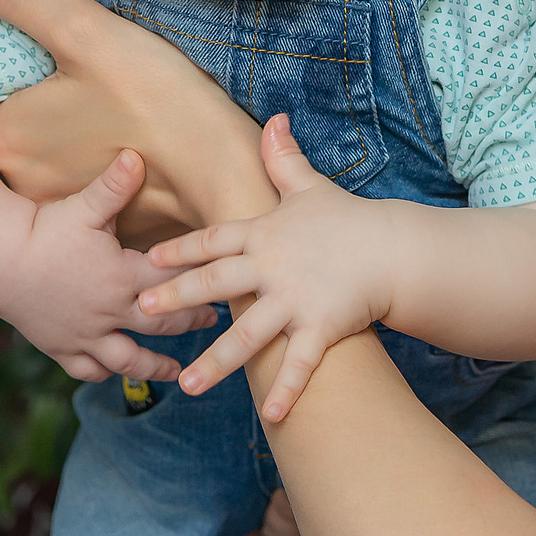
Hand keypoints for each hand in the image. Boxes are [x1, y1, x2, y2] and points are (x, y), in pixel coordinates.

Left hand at [0, 0, 271, 233]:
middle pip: (30, 110)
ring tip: (126, 96)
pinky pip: (93, 167)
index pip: (0, 79)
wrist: (223, 170)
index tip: (73, 42)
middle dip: (58, 85)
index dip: (34, 51)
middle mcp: (23, 180)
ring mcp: (63, 203)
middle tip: (104, 68)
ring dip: (85, 115)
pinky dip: (110, 144)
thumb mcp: (86, 31)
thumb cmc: (157, 100)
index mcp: (6, 138)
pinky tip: (139, 126)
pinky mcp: (103, 214)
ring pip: (63, 138)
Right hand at [0, 149, 218, 381]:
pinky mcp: (60, 347)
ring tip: (179, 372)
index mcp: (122, 277)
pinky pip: (87, 369)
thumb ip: (114, 186)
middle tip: (214, 320)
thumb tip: (138, 156)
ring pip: (128, 359)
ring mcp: (85, 335)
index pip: (174, 279)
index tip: (226, 280)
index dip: (202, 278)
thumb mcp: (82, 206)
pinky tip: (114, 373)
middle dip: (190, 321)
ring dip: (156, 366)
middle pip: (161, 323)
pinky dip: (103, 373)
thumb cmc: (42, 231)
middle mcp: (109, 312)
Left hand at [141, 116, 398, 420]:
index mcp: (265, 235)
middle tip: (140, 311)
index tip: (148, 259)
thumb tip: (272, 119)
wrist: (395, 249)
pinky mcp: (323, 327)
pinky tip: (269, 415)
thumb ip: (283, 159)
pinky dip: (287, 389)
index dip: (181, 249)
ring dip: (216, 363)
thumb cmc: (349, 220)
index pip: (214, 240)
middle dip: (177, 298)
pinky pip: (301, 363)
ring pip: (248, 335)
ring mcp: (297, 300)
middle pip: (217, 285)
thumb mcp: (310, 187)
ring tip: (185, 385)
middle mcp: (274, 268)